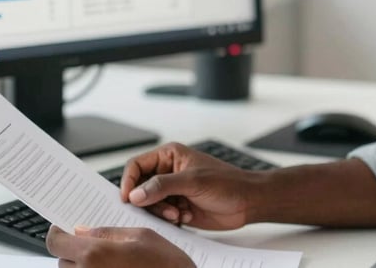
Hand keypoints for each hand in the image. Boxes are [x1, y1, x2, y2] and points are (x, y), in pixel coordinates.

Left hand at [46, 225, 193, 267]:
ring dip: (83, 266)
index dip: (58, 233)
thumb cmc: (167, 266)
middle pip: (62, 261)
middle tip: (93, 244)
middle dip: (74, 251)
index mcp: (95, 255)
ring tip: (108, 260)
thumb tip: (82, 231)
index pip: (56, 243)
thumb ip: (107, 232)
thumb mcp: (141, 236)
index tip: (63, 229)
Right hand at [120, 142, 260, 229]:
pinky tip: (186, 217)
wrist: (247, 203)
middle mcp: (168, 172)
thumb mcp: (193, 181)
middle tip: (165, 210)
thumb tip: (134, 194)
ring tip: (179, 214)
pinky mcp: (177, 207)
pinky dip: (169, 219)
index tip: (128, 198)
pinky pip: (160, 216)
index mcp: (169, 156)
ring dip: (161, 212)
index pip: (136, 166)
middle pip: (140, 187)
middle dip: (149, 202)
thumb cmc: (227, 183)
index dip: (128, 181)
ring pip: (149, 204)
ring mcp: (172, 190)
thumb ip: (162, 186)